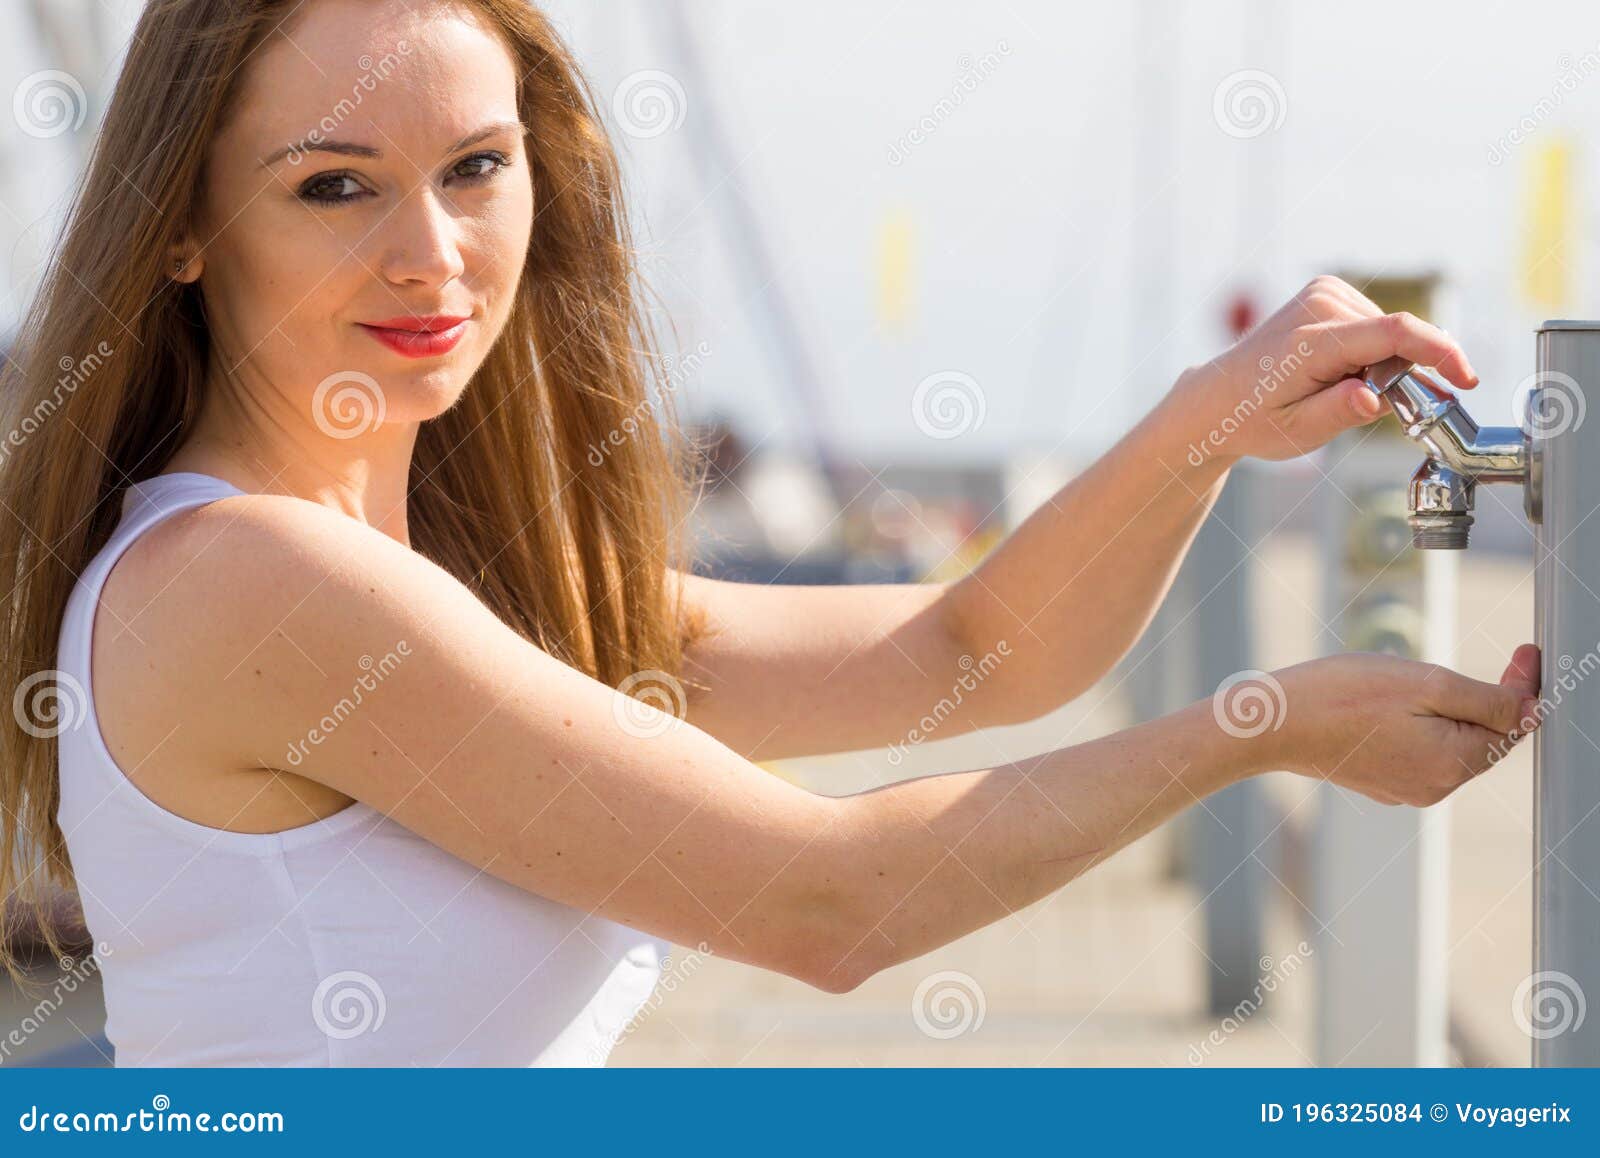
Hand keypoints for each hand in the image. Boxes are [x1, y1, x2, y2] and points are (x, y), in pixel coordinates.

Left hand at [1168, 275, 1479, 465]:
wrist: (1220, 398)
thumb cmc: (1256, 419)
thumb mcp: (1297, 431)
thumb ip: (1339, 412)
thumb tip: (1374, 397)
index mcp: (1310, 342)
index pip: (1394, 333)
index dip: (1440, 352)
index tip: (1466, 378)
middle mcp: (1318, 306)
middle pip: (1396, 337)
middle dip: (1402, 375)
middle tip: (1370, 408)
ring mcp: (1323, 292)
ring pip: (1388, 332)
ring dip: (1383, 364)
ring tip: (1338, 389)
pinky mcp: (1328, 290)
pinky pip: (1374, 324)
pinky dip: (1371, 350)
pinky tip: (1337, 368)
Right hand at [1242, 644, 1540, 806]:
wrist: (1272, 723)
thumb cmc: (1341, 696)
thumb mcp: (1425, 683)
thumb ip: (1487, 700)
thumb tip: (1532, 711)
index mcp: (1451, 765)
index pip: (1512, 726)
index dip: (1524, 686)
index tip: (1528, 650)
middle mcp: (1434, 787)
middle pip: (1484, 739)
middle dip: (1492, 699)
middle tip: (1504, 656)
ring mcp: (1405, 788)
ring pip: (1452, 744)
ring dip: (1454, 712)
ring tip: (1429, 680)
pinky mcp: (1381, 782)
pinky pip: (1420, 751)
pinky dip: (1423, 726)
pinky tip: (1397, 704)